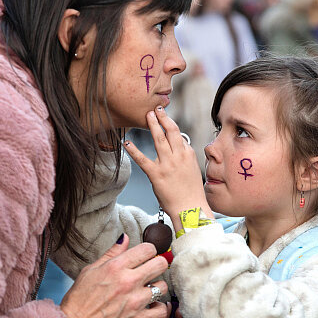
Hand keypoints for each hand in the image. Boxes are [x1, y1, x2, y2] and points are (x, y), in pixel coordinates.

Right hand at [60, 236, 169, 317]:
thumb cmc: (79, 300)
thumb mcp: (90, 270)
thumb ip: (112, 253)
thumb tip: (125, 238)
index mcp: (116, 267)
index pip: (147, 249)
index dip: (149, 251)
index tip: (146, 256)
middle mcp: (128, 281)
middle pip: (160, 264)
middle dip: (157, 264)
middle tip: (151, 270)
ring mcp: (135, 302)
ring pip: (163, 286)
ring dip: (157, 288)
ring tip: (148, 291)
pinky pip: (162, 311)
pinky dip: (159, 309)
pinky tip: (151, 307)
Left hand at [123, 107, 211, 227]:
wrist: (190, 208)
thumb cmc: (191, 191)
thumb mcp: (192, 168)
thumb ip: (184, 155)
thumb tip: (178, 143)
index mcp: (188, 154)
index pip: (179, 135)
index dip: (170, 125)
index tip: (164, 117)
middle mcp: (179, 156)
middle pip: (171, 131)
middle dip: (163, 117)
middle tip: (155, 108)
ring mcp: (167, 165)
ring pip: (159, 139)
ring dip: (152, 125)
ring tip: (147, 115)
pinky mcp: (156, 175)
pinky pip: (142, 160)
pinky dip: (133, 150)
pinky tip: (126, 143)